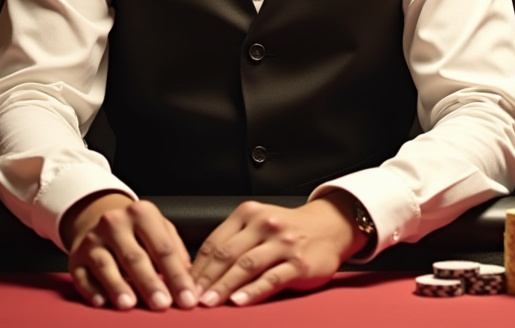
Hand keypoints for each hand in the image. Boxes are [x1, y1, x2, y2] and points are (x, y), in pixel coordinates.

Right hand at [61, 191, 197, 310]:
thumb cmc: (136, 230)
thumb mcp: (159, 229)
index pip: (163, 248)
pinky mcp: (75, 257)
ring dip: (118, 286)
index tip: (187, 298)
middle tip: (163, 304)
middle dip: (150, 283)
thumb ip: (175, 250)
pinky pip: (82, 276)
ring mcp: (92, 240)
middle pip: (135, 257)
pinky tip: (101, 302)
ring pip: (106, 265)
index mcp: (141, 214)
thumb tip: (189, 277)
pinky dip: (91, 290)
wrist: (96, 217)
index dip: (177, 275)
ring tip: (130, 304)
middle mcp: (114, 223)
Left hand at [191, 196, 367, 306]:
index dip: (197, 266)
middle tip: (191, 297)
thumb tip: (199, 271)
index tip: (185, 284)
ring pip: (246, 266)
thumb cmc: (287, 230)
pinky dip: (252, 291)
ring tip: (209, 301)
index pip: (215, 242)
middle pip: (227, 254)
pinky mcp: (299, 263)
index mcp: (249, 213)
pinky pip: (271, 278)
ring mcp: (284, 243)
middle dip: (206, 279)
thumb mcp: (258, 224)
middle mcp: (266, 224)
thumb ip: (233, 241)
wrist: (329, 227)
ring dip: (224, 286)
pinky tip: (239, 301)